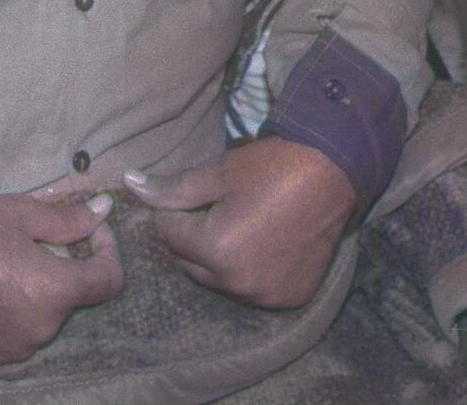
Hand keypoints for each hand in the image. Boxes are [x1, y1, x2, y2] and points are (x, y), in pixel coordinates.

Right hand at [0, 190, 123, 366]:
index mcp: (56, 292)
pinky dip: (12, 316)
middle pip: (71, 299)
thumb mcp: (24, 214)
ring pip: (42, 320)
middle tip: (36, 244)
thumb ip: (69, 220)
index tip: (91, 233)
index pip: (108, 281)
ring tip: (6, 267)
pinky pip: (16, 336)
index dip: (108, 252)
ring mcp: (14, 349)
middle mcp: (41, 329)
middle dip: (63, 270)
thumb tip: (102, 214)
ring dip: (37, 295)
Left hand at [124, 135, 357, 310]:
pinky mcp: (289, 299)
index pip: (167, 235)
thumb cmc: (273, 166)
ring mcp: (266, 296)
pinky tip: (261, 246)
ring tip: (236, 226)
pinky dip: (249, 273)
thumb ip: (172, 189)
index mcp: (215, 249)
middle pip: (189, 264)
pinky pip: (252, 291)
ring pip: (219, 281)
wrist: (335, 172)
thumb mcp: (218, 173)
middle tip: (211, 210)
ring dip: (217, 260)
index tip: (188, 196)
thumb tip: (131, 185)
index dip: (170, 214)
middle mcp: (238, 282)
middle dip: (190, 239)